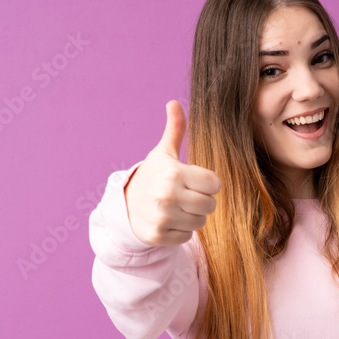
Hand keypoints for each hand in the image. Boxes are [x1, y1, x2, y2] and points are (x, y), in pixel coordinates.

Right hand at [125, 100, 221, 246]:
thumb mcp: (163, 153)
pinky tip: (169, 220)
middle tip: (187, 196)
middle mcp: (167, 195)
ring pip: (201, 222)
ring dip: (193, 216)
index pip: (215, 183)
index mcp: (173, 173)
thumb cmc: (152, 177)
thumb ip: (175, 130)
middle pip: (210, 204)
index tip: (196, 182)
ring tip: (178, 208)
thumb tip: (174, 102)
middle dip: (202, 201)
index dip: (208, 183)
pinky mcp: (159, 235)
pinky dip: (182, 230)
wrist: (124, 205)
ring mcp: (162, 217)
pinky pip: (187, 236)